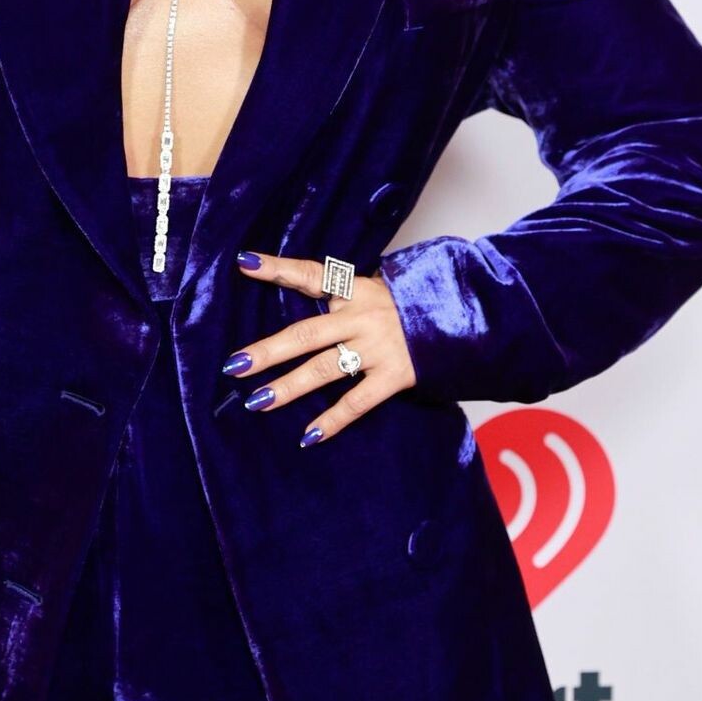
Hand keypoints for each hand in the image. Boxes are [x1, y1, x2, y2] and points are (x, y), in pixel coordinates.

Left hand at [227, 252, 417, 446]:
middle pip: (306, 334)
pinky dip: (333, 420)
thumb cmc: (409, 307)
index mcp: (357, 289)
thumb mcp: (375, 290)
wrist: (466, 319)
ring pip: (324, 370)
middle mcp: (364, 316)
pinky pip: (358, 401)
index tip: (244, 264)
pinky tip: (308, 436)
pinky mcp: (396, 375)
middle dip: (268, 351)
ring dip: (289, 387)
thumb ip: (340, 296)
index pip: (312, 275)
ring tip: (258, 402)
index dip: (277, 269)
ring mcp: (379, 347)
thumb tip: (295, 292)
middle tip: (234, 366)